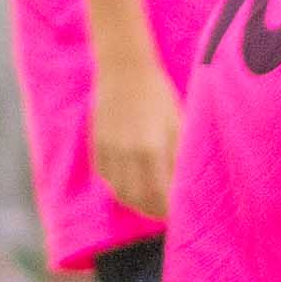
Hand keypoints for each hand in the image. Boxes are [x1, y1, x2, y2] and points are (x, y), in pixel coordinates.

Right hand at [89, 61, 187, 220]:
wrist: (124, 69)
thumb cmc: (158, 94)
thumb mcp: (177, 123)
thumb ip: (179, 156)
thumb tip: (184, 185)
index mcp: (150, 148)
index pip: (159, 195)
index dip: (168, 209)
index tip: (178, 212)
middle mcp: (126, 154)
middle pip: (137, 199)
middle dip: (152, 210)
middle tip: (166, 211)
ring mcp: (108, 151)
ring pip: (119, 192)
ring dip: (135, 201)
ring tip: (150, 200)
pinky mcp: (96, 146)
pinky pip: (106, 178)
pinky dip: (119, 186)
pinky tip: (132, 182)